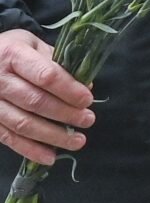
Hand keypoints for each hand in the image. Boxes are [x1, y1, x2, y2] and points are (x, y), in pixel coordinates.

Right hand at [0, 30, 93, 167]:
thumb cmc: (12, 50)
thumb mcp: (33, 45)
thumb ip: (58, 62)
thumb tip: (85, 85)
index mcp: (13, 55)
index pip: (45, 75)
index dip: (68, 90)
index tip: (87, 100)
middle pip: (35, 101)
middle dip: (66, 114)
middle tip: (88, 120)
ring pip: (23, 123)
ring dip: (53, 136)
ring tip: (78, 141)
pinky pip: (8, 137)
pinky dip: (30, 150)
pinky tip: (50, 157)